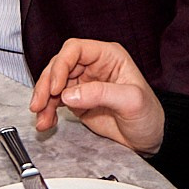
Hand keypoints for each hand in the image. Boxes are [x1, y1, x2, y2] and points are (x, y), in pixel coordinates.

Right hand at [27, 37, 165, 152]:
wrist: (149, 139)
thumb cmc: (148, 115)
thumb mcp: (131, 101)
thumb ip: (101, 93)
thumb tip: (68, 94)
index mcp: (108, 56)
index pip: (76, 49)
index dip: (61, 65)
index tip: (56, 87)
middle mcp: (93, 66)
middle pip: (59, 65)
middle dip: (46, 84)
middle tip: (40, 103)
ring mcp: (83, 84)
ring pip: (52, 83)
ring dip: (43, 100)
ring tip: (41, 118)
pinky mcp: (77, 101)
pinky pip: (54, 101)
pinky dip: (46, 110)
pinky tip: (46, 121)